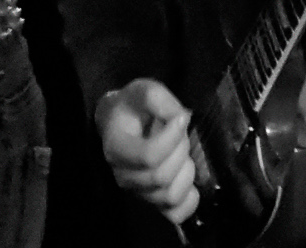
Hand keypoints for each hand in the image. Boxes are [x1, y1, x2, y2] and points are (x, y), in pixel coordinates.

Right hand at [95, 78, 198, 223]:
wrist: (121, 123)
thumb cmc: (132, 107)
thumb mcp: (143, 90)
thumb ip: (159, 98)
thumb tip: (181, 118)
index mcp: (116, 148)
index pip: (148, 157)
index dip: (172, 138)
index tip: (181, 118)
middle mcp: (123, 176)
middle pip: (160, 177)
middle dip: (180, 151)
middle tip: (182, 132)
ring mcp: (138, 193)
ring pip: (169, 196)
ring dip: (186, 172)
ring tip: (183, 153)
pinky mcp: (153, 204)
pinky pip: (176, 214)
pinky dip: (189, 200)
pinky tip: (188, 179)